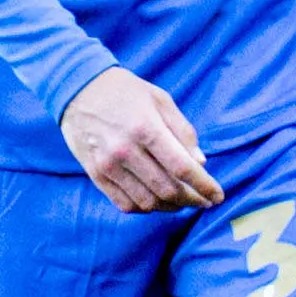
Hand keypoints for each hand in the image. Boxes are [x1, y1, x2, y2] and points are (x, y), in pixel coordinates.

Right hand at [63, 65, 220, 212]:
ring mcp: (107, 165)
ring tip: (182, 201)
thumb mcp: (160, 100)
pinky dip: (145, 208)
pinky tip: (157, 201)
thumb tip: (200, 163)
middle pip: (167, 189)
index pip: (182, 168)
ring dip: (170, 207)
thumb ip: (183, 131)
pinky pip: (124, 204)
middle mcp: (125, 151)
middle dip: (192, 200)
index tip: (218, 196)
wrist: (78, 88)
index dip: (204, 186)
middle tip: (203, 200)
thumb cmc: (125, 91)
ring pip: (147, 202)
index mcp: (146, 128)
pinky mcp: (95, 174)